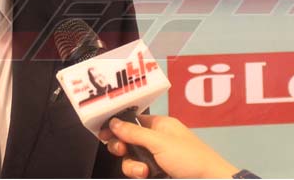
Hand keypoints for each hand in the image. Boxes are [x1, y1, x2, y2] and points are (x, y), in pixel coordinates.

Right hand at [99, 115, 237, 178]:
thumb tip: (113, 122)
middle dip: (122, 146)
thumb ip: (134, 133)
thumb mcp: (159, 142)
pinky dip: (137, 173)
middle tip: (120, 151)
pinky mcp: (156, 172)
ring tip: (141, 171)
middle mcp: (156, 139)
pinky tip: (145, 175)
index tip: (103, 132)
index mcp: (160, 125)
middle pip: (127, 140)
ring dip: (131, 164)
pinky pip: (138, 170)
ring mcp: (156, 157)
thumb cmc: (190, 158)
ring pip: (131, 158)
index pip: (132, 120)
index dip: (117, 125)